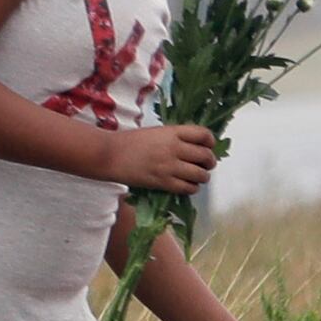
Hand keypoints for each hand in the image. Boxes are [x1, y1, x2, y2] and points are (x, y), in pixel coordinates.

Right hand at [102, 122, 220, 195]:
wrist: (110, 155)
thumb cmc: (131, 142)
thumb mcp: (157, 132)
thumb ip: (176, 138)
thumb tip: (196, 147)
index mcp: (173, 132)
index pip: (204, 134)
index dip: (210, 142)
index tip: (208, 146)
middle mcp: (174, 148)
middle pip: (206, 156)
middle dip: (209, 162)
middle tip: (205, 165)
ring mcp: (169, 166)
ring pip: (201, 175)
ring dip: (202, 177)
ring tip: (196, 176)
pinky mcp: (163, 182)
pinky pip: (188, 188)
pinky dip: (191, 188)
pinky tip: (186, 185)